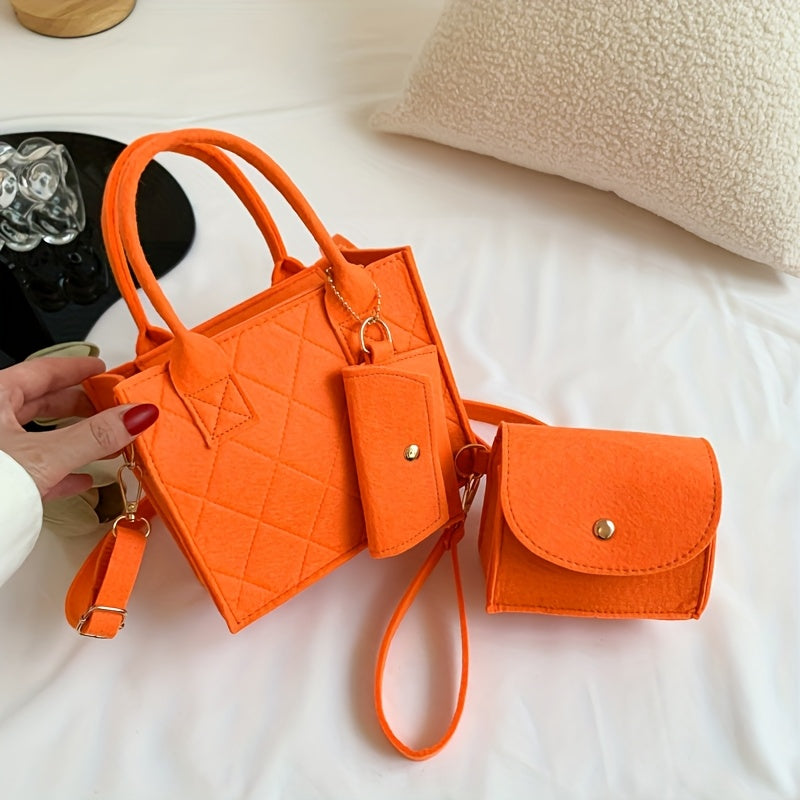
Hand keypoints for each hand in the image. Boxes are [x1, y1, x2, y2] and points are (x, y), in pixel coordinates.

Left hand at [0, 356, 158, 499]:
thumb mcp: (45, 456)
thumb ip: (95, 435)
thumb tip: (136, 415)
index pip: (42, 371)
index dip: (77, 369)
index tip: (102, 369)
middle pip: (41, 402)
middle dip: (81, 405)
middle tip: (112, 405)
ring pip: (38, 436)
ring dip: (75, 439)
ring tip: (105, 442)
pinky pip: (33, 468)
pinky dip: (61, 470)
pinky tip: (81, 479)